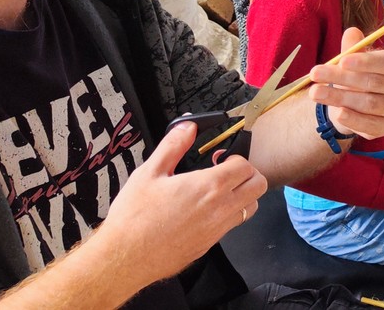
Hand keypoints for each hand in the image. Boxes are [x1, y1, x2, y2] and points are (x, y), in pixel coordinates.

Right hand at [98, 122, 266, 286]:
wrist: (124, 258)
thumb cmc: (134, 218)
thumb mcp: (149, 173)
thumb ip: (173, 146)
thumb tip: (187, 126)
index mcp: (209, 187)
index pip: (246, 166)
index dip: (236, 158)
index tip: (220, 158)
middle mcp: (220, 209)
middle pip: (259, 186)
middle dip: (248, 174)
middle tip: (228, 172)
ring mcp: (217, 230)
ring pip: (250, 208)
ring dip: (242, 196)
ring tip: (219, 192)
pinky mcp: (209, 245)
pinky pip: (232, 226)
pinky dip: (228, 215)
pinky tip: (204, 212)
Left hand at [311, 27, 383, 140]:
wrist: (357, 102)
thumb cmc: (359, 74)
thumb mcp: (355, 58)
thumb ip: (354, 47)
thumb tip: (351, 32)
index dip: (366, 62)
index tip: (342, 61)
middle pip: (374, 82)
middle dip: (342, 78)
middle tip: (316, 73)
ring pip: (369, 103)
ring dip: (340, 97)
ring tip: (315, 92)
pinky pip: (370, 124)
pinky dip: (353, 119)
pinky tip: (337, 113)